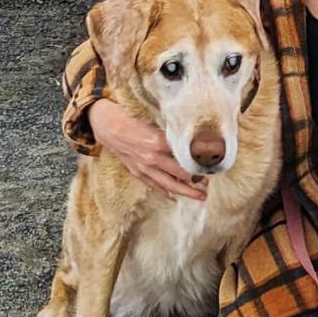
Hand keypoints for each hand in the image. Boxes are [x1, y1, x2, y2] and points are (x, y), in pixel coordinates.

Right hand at [88, 98, 206, 201]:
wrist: (108, 127)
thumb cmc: (132, 119)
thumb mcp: (154, 123)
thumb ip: (170, 134)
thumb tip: (189, 142)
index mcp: (159, 142)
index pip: (183, 158)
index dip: (197, 164)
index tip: (209, 168)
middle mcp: (153, 158)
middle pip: (179, 174)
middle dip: (196, 182)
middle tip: (208, 187)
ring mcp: (144, 167)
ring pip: (168, 184)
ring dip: (185, 192)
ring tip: (199, 196)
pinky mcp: (136, 172)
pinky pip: (153, 185)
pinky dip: (164, 192)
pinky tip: (174, 197)